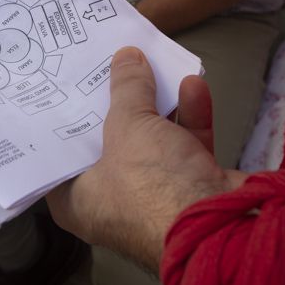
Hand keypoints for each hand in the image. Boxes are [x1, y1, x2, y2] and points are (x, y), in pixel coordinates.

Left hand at [46, 47, 245, 268]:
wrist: (221, 228)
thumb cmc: (150, 184)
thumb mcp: (129, 126)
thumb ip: (126, 89)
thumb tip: (125, 56)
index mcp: (77, 200)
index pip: (62, 154)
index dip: (65, 118)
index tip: (66, 86)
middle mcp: (112, 202)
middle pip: (110, 142)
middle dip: (117, 104)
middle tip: (108, 64)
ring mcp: (155, 197)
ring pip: (154, 143)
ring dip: (159, 106)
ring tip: (154, 65)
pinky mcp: (192, 191)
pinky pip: (186, 149)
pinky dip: (190, 119)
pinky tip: (192, 85)